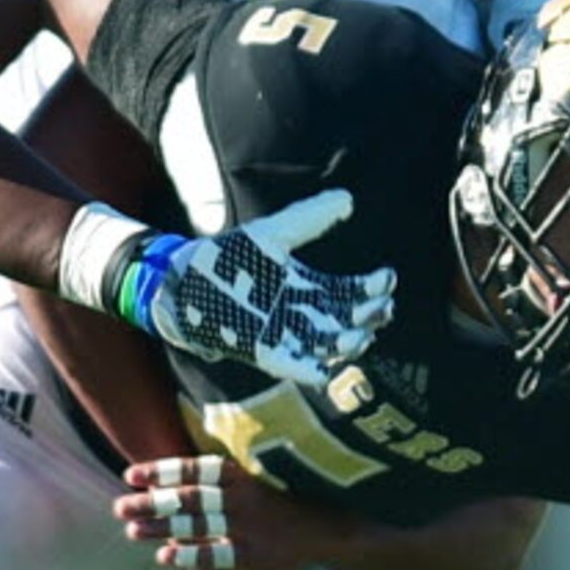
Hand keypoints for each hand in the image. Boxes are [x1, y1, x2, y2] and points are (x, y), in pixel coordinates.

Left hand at [112, 453, 316, 569]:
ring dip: (161, 529)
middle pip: (187, 498)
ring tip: (133, 531)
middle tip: (120, 507)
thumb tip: (170, 482)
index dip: (159, 471)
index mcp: (239, 475)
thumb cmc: (276, 504)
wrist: (321, 529)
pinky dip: (189, 556)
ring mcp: (246, 527)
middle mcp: (240, 497)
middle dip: (151, 503)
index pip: (193, 469)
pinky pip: (214, 554)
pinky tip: (165, 558)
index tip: (130, 475)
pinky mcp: (251, 554)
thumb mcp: (251, 482)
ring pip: (195, 526)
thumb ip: (217, 482)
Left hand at [135, 190, 394, 388]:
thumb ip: (309, 218)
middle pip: (345, 320)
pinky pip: (289, 364)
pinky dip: (306, 368)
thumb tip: (347, 198)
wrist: (181, 281)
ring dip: (344, 344)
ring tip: (359, 337)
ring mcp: (282, 334)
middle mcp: (300, 314)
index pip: (350, 291)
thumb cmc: (225, 259)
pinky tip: (323, 370)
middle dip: (367, 317)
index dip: (372, 288)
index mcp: (307, 286)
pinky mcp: (260, 350)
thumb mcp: (272, 234)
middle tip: (383, 310)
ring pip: (324, 345)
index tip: (388, 278)